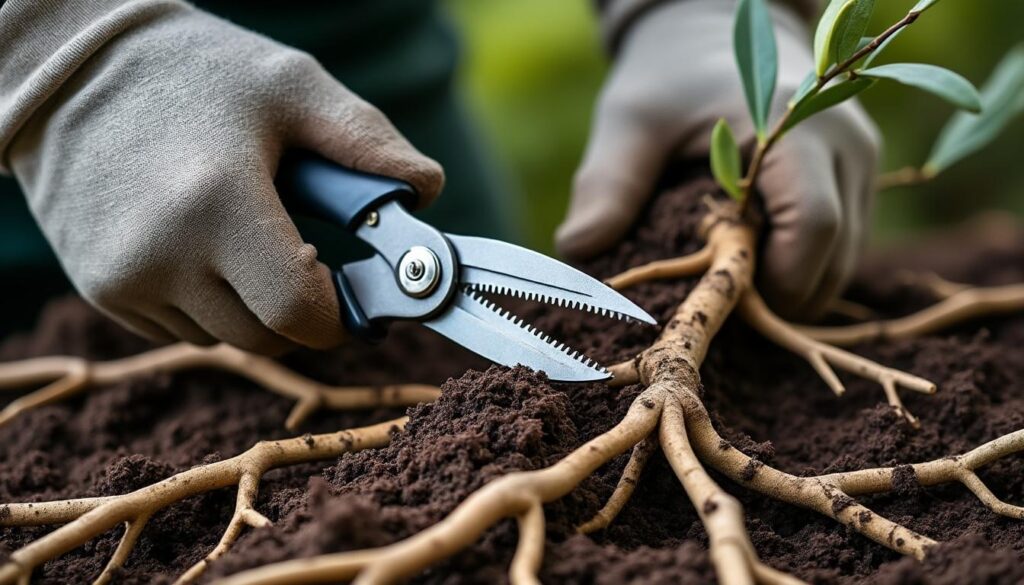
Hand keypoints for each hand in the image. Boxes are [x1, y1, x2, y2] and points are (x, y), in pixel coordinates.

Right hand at [5, 2, 442, 352]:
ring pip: (226, 338)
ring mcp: (123, 278)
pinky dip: (210, 303)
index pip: (297, 313)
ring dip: (255, 306)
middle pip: (267, 337)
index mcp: (216, 201)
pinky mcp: (102, 289)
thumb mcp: (291, 85)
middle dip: (304, 310)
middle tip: (311, 259)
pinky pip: (183, 328)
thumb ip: (368, 142)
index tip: (357, 292)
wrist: (72, 72)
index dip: (339, 314)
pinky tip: (204, 244)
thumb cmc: (195, 72)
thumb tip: (428, 192)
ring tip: (248, 234)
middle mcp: (161, 254)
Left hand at [557, 0, 879, 318]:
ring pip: (844, 261)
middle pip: (836, 258)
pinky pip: (843, 246)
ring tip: (733, 274)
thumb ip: (610, 183)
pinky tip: (753, 256)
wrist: (714, 34)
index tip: (722, 293)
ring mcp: (860, 163)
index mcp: (796, 128)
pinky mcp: (858, 178)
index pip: (814, 226)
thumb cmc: (671, 76)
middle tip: (718, 294)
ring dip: (792, 285)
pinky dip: (802, 268)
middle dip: (779, 293)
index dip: (773, 278)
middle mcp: (846, 145)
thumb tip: (577, 248)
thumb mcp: (631, 122)